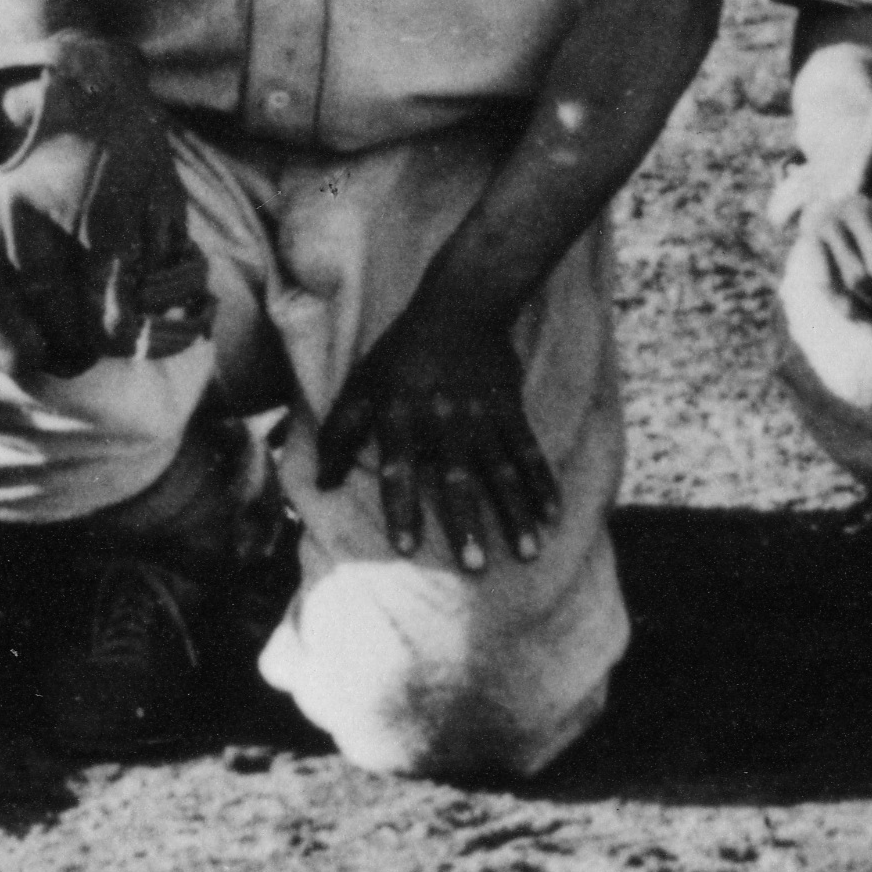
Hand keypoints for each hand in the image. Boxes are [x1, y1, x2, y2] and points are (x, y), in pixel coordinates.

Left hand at [309, 295, 555, 573]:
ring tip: (527, 553)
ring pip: (501, 473)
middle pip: (456, 479)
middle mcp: (442, 421)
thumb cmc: (400, 353)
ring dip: (515, 514)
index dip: (400, 508)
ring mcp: (481, 416)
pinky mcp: (511, 409)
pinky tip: (553, 516)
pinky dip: (543, 483)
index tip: (405, 548)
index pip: (398, 470)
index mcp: (400, 417)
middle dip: (467, 524)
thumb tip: (318, 483)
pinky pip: (529, 451)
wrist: (460, 304)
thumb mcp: (361, 384)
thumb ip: (338, 433)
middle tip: (475, 567)